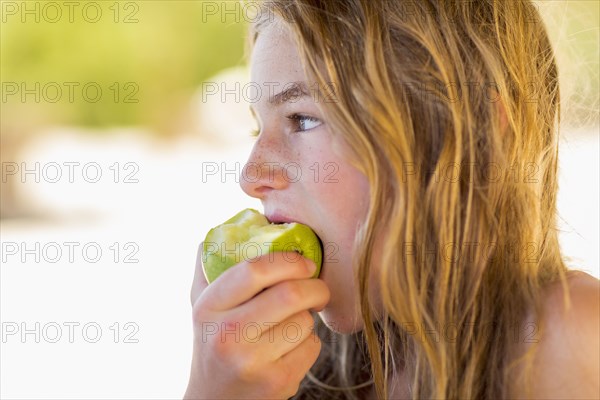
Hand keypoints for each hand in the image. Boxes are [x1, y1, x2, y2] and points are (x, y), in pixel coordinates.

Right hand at [184, 243, 329, 398]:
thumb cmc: (213, 344)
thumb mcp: (201, 306)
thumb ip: (210, 266)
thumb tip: (230, 226)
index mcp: (209, 307)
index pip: (254, 269)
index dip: (288, 260)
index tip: (304, 263)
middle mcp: (227, 334)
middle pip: (291, 294)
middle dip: (314, 286)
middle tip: (317, 288)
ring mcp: (252, 361)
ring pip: (304, 321)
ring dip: (307, 318)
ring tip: (291, 324)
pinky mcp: (276, 383)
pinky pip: (312, 347)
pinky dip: (309, 344)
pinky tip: (289, 350)